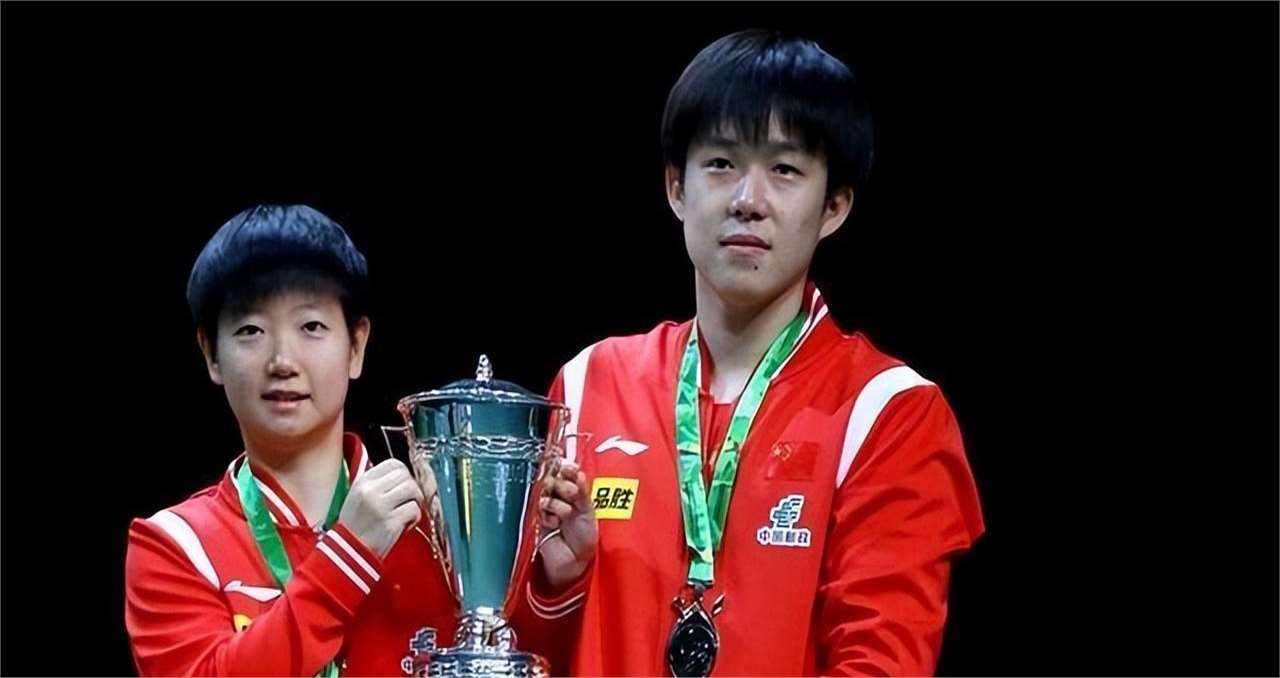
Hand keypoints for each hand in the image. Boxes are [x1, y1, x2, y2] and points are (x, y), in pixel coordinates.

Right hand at [337, 459, 424, 557]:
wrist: (347, 554)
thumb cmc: (356, 527)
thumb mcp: (358, 497)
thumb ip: (378, 484)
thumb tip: (403, 475)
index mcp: (362, 481)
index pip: (393, 464)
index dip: (403, 474)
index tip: (402, 486)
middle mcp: (371, 490)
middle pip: (406, 475)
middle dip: (411, 488)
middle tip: (407, 502)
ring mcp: (381, 506)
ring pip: (413, 490)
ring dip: (415, 502)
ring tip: (405, 514)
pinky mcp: (391, 522)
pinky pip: (414, 510)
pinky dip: (414, 518)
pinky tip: (404, 526)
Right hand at [537, 460, 596, 589]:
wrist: (575, 559)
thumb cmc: (583, 535)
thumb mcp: (588, 510)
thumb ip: (582, 491)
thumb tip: (579, 473)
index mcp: (569, 489)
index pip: (563, 471)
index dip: (566, 468)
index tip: (571, 468)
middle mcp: (555, 495)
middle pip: (551, 478)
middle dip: (562, 484)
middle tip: (572, 494)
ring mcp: (544, 507)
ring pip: (543, 492)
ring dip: (556, 502)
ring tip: (566, 513)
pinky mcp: (535, 519)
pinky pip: (538, 509)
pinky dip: (548, 515)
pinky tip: (555, 524)